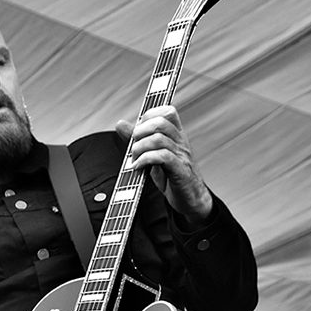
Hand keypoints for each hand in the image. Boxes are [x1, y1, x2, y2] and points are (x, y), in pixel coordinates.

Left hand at [116, 105, 211, 223]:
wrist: (190, 199)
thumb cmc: (172, 177)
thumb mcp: (152, 155)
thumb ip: (138, 139)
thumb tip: (120, 124)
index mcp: (176, 135)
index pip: (168, 111)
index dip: (150, 114)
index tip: (137, 129)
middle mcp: (180, 142)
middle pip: (161, 122)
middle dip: (141, 131)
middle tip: (133, 145)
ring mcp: (181, 156)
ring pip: (159, 139)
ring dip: (140, 148)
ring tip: (134, 159)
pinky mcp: (180, 171)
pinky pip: (163, 157)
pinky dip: (145, 159)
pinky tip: (138, 167)